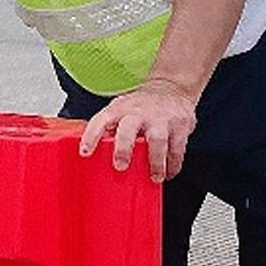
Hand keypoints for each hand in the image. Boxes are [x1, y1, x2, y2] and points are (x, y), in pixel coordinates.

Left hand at [78, 83, 197, 179]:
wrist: (172, 87)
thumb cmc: (141, 105)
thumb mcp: (121, 110)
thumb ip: (109, 130)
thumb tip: (94, 157)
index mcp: (119, 109)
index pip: (101, 120)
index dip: (91, 136)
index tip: (85, 152)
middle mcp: (139, 112)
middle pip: (129, 128)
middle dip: (123, 148)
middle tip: (120, 166)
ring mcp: (160, 118)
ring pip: (157, 140)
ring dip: (155, 162)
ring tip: (154, 177)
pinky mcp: (180, 125)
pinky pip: (177, 148)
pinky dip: (173, 164)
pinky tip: (168, 173)